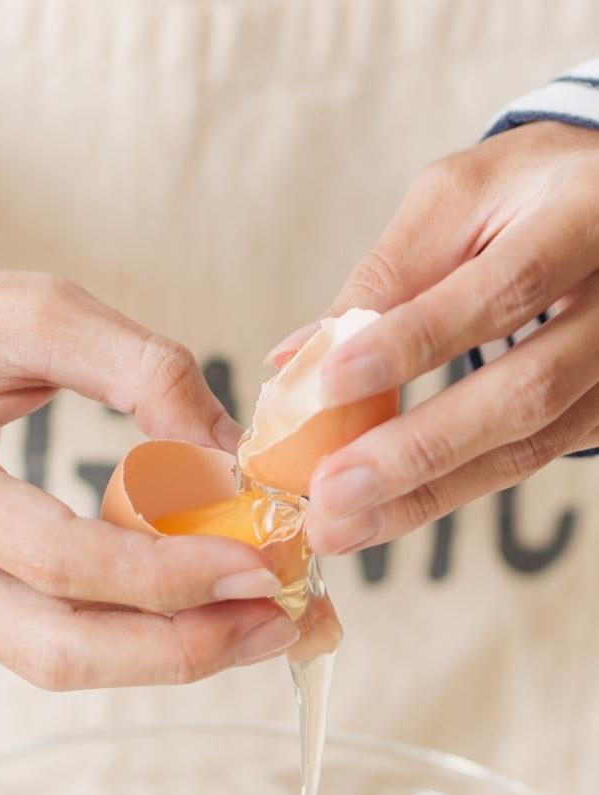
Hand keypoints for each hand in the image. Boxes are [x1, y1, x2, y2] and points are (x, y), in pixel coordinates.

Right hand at [0, 266, 298, 686]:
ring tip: (259, 627)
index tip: (258, 564)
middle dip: (183, 647)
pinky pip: (52, 641)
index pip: (57, 558)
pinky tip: (202, 613)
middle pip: (58, 646)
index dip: (165, 575)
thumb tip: (233, 456)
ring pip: (57, 661)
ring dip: (169, 656)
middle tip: (277, 623)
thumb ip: (143, 371)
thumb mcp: (42, 316)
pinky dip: (135, 640)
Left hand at [273, 122, 598, 554]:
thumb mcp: (457, 202)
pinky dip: (449, 490)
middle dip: (418, 448)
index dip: (417, 339)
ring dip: (425, 494)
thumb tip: (296, 359)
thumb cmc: (523, 197)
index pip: (504, 287)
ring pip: (528, 446)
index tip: (330, 383)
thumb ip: (385, 276)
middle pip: (528, 390)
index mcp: (585, 215)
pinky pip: (525, 462)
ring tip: (341, 525)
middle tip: (330, 492)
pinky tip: (387, 511)